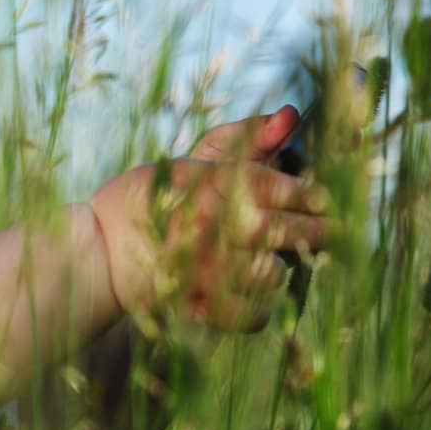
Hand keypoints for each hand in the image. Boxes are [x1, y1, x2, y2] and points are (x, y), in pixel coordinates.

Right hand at [86, 105, 327, 333]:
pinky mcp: (201, 307)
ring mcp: (209, 270)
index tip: (323, 200)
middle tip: (331, 233)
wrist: (99, 252)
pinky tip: (255, 297)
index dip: (311, 194)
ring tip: (281, 263)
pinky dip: (260, 309)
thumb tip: (293, 114)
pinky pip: (251, 315)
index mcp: (215, 184)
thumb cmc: (147, 200)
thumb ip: (244, 137)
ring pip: (271, 274)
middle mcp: (216, 226)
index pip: (284, 187)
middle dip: (316, 232)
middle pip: (286, 230)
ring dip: (280, 270)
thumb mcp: (193, 161)